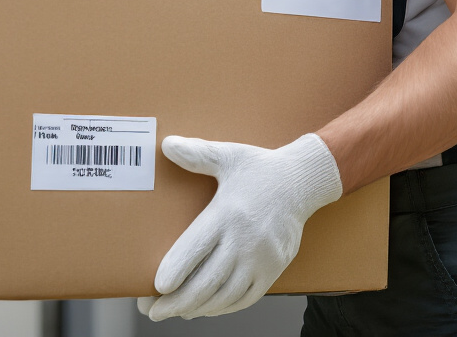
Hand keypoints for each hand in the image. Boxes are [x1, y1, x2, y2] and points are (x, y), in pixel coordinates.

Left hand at [136, 133, 342, 320]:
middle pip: (206, 282)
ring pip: (225, 296)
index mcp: (227, 214)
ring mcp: (261, 259)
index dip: (176, 271)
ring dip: (197, 308)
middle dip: (176, 301)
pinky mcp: (273, 269)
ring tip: (175, 312)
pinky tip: (207, 309)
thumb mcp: (228, 156)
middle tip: (153, 310)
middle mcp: (244, 240)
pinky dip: (224, 308)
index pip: (196, 249)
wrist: (303, 182)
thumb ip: (197, 154)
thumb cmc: (261, 169)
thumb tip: (166, 145)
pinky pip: (246, 298)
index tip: (157, 286)